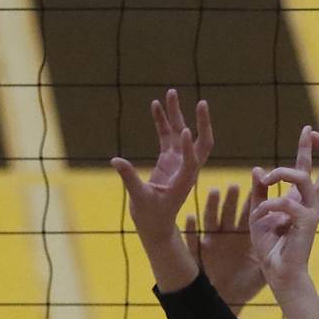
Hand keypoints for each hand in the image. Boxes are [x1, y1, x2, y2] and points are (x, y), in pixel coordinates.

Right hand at [111, 89, 212, 245]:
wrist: (156, 225)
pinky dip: (163, 122)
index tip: (183, 131)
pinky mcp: (169, 160)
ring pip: (182, 133)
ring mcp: (178, 162)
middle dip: (202, 123)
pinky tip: (156, 105)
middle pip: (201, 142)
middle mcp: (186, 168)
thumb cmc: (152, 217)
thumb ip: (130, 179)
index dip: (188, 147)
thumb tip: (115, 161)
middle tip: (202, 103)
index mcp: (184, 181)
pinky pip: (167, 136)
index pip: (192, 161)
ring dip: (178, 114)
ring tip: (171, 92)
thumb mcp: (139, 200)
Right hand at [184, 184, 264, 310]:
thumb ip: (274, 254)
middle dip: (233, 199)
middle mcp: (228, 235)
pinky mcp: (201, 254)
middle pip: (230, 212)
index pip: (249, 214)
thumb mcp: (262, 269)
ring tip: (216, 191)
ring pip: (212, 219)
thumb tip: (292, 241)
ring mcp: (214, 243)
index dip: (252, 199)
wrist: (228, 300)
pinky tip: (191, 217)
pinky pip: (194, 239)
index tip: (257, 185)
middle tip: (237, 185)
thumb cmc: (245, 286)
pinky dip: (191, 228)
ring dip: (213, 206)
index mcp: (243, 237)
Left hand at [248, 126, 318, 294]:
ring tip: (267, 179)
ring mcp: (312, 212)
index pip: (309, 169)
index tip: (308, 130)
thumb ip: (260, 192)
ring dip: (281, 172)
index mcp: (300, 200)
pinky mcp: (306, 222)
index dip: (310, 148)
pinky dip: (268, 205)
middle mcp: (311, 203)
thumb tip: (258, 169)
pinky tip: (259, 216)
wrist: (277, 273)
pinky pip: (285, 202)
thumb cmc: (270, 247)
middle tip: (309, 132)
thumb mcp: (259, 213)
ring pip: (302, 177)